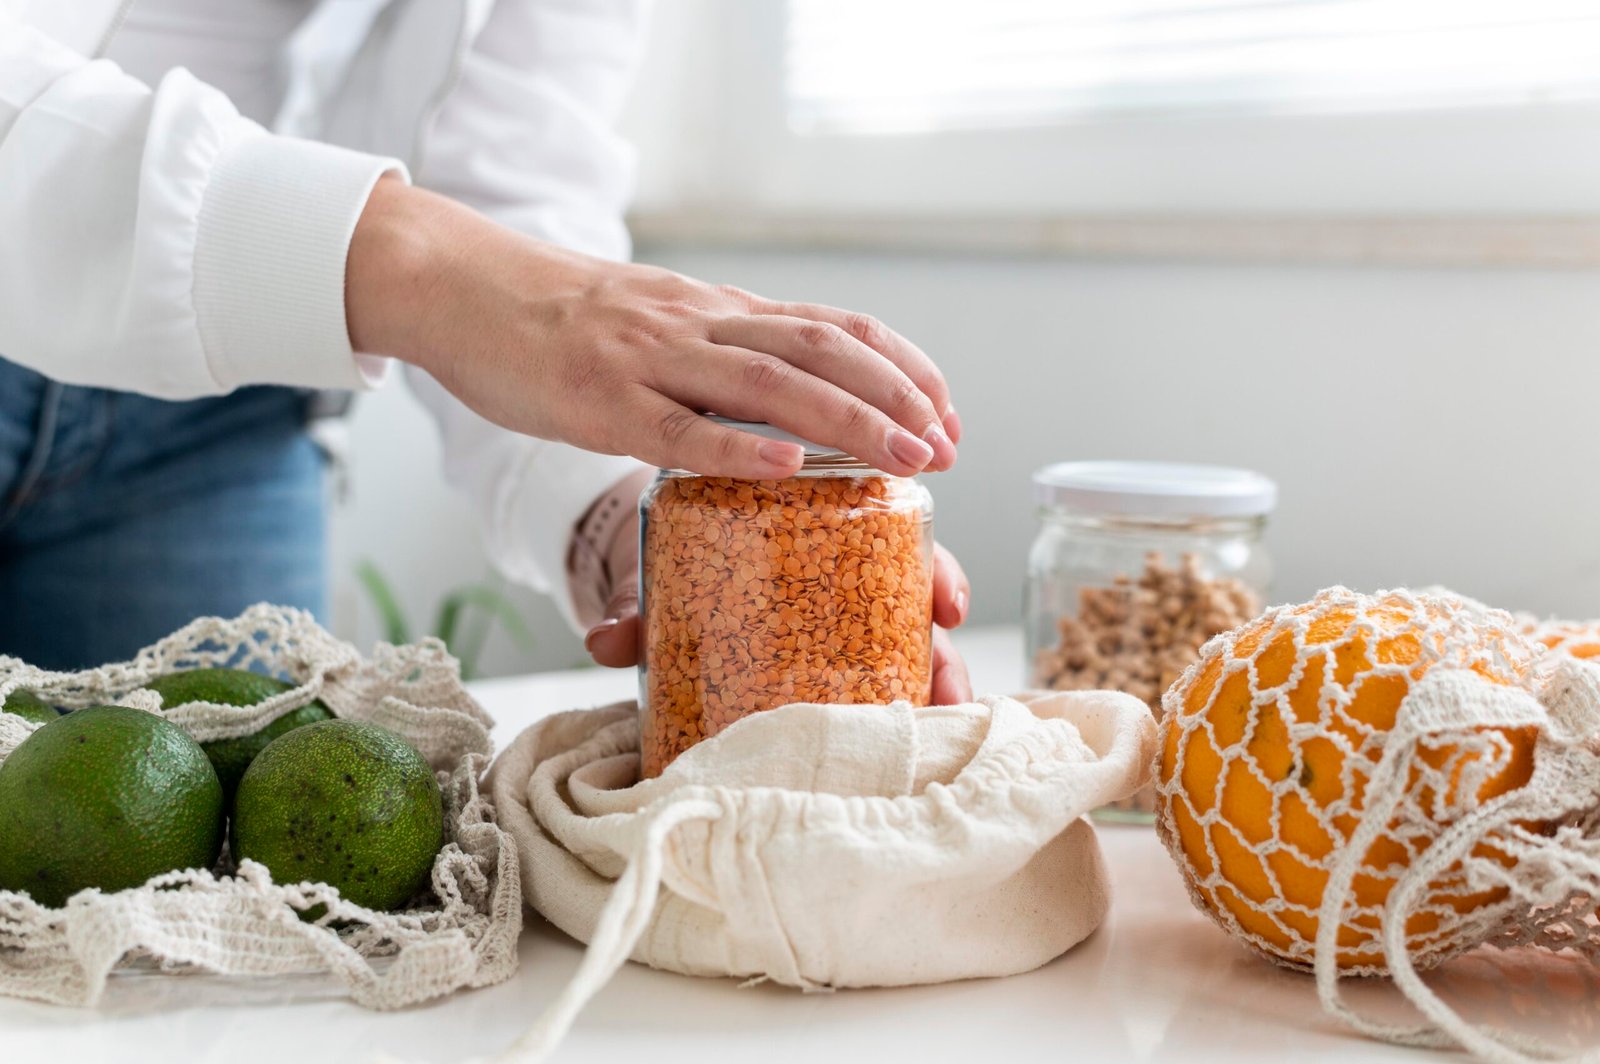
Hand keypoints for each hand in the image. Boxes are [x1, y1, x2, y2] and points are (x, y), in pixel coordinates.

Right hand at [347, 179, 959, 478]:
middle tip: (947, 445)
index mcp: (719, 312)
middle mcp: (700, 325)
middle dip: (896, 397)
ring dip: (847, 421)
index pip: (835, 328)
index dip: (902, 367)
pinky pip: (678, 428)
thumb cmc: (563, 320)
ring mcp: (652, 360)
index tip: (947, 412)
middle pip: (821, 351)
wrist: (467, 288)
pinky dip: (737, 448)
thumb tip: (786, 403)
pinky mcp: (601, 402)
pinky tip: (786, 467)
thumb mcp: (662, 322)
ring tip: (904, 456)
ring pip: (767, 384)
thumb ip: (721, 354)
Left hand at [587, 536, 973, 706]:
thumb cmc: (668, 557)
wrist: (639, 569)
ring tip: (937, 722)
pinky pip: (867, 679)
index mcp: (815, 533)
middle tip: (950, 685)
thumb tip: (606, 641)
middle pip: (913, 606)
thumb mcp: (652, 572)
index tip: (949, 607)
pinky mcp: (816, 664)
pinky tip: (908, 732)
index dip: (933, 575)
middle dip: (943, 648)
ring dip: (930, 684)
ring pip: (902, 648)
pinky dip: (892, 701)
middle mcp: (839, 579)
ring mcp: (834, 626)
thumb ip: (632, 606)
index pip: (894, 546)